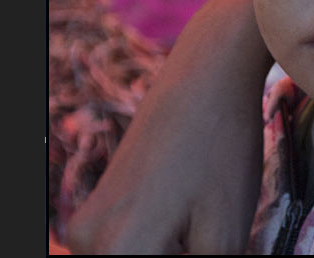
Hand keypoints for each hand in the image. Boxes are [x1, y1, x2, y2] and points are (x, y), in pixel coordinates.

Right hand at [66, 0, 272, 253]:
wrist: (206, 74)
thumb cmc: (221, 147)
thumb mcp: (225, 231)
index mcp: (117, 252)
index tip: (209, 250)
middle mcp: (87, 240)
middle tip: (211, 244)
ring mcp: (88, 221)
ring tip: (204, 235)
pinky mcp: (100, 204)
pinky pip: (127, 248)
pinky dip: (160, 250)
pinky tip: (192, 232)